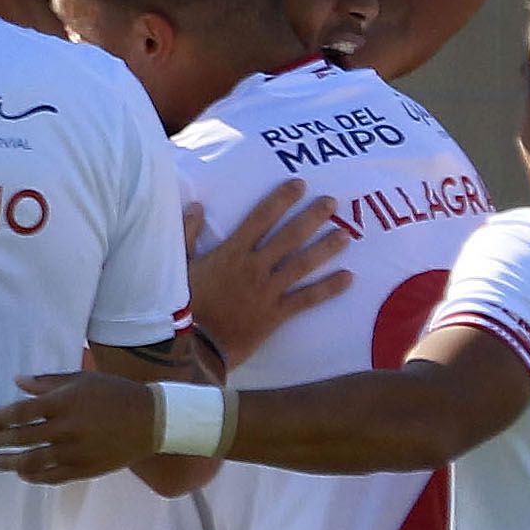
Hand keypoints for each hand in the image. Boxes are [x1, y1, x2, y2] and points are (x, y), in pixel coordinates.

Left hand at [0, 370, 165, 482]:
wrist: (151, 420)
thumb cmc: (114, 393)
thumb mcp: (81, 379)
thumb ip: (47, 382)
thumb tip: (17, 381)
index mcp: (64, 403)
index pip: (20, 412)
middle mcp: (66, 429)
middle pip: (22, 438)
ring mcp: (75, 453)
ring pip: (33, 462)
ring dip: (9, 463)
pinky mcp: (85, 470)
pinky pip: (53, 477)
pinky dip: (34, 477)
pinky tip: (22, 474)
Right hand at [186, 181, 352, 367]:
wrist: (194, 345)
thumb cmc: (185, 305)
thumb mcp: (180, 264)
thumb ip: (187, 233)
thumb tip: (195, 206)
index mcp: (232, 252)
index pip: (261, 217)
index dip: (282, 199)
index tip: (299, 185)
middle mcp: (255, 267)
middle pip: (290, 236)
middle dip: (312, 217)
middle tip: (333, 202)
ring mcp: (268, 290)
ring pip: (303, 264)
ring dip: (326, 248)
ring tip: (346, 235)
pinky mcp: (276, 314)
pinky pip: (307, 299)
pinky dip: (329, 289)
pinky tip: (348, 278)